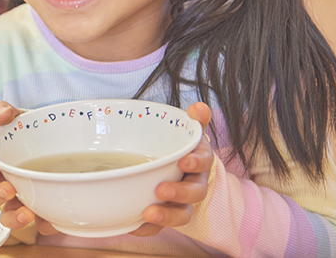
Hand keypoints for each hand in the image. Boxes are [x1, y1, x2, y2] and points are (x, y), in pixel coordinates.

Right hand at [0, 101, 52, 231]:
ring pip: (8, 216)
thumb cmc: (34, 134)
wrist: (68, 144)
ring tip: (26, 213)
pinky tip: (51, 221)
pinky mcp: (43, 214)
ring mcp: (24, 201)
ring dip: (13, 217)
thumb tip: (2, 113)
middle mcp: (6, 184)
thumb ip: (5, 111)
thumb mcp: (20, 118)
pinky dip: (44, 224)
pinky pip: (41, 224)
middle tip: (9, 189)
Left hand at [130, 101, 214, 236]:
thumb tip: (199, 107)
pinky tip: (133, 226)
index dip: (196, 162)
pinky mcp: (166, 216)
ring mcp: (181, 203)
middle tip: (161, 190)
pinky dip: (148, 229)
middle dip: (179, 192)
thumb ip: (193, 121)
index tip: (184, 160)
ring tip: (148, 213)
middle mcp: (194, 183)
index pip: (203, 161)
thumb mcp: (185, 132)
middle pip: (195, 192)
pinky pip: (159, 228)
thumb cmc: (178, 150)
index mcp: (198, 161)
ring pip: (181, 214)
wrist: (178, 173)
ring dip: (166, 215)